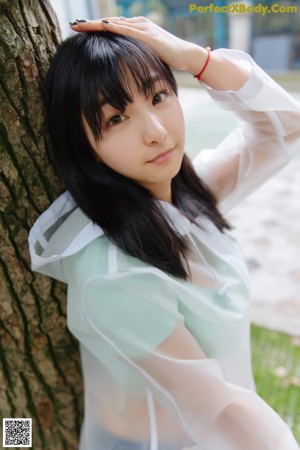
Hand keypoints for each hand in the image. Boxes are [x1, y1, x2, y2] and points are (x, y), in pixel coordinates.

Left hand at [70, 16, 203, 74]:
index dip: (95, 29)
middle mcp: (137, 25)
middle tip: (73, 25)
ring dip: (96, 24)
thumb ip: (136, 59)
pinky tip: (101, 26)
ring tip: (79, 25)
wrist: (186, 57)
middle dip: (90, 24)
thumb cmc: (168, 60)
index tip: (80, 31)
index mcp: (137, 30)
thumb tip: (125, 71)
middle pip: (109, 23)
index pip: (112, 28)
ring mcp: (142, 27)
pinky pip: (126, 29)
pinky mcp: (147, 34)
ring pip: (114, 24)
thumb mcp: (147, 59)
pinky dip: (113, 27)